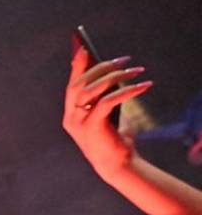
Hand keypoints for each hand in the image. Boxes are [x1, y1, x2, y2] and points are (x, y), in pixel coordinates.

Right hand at [62, 46, 152, 176]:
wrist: (117, 165)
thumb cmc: (114, 139)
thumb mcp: (108, 115)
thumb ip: (104, 97)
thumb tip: (112, 74)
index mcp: (71, 114)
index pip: (71, 85)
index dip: (76, 67)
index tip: (83, 49)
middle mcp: (70, 117)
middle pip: (81, 84)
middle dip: (101, 67)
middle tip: (124, 60)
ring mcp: (79, 123)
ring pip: (91, 90)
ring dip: (115, 76)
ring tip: (136, 70)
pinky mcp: (92, 128)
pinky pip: (107, 102)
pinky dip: (126, 91)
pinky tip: (143, 86)